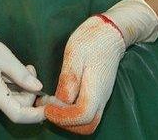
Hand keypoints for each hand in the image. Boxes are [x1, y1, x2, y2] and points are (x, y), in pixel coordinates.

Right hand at [0, 12, 45, 123]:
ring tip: (14, 67)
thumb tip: (39, 88)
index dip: (36, 114)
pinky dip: (6, 89)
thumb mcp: (2, 55)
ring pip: (7, 101)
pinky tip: (3, 73)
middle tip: (29, 67)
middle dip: (27, 89)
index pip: (18, 114)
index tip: (50, 108)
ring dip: (17, 88)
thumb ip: (21, 74)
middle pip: (15, 105)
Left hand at [45, 0, 157, 134]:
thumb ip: (68, 79)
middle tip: (49, 108)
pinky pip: (88, 112)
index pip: (82, 116)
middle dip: (66, 123)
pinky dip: (73, 113)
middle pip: (87, 126)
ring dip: (69, 119)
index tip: (47, 106)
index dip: (62, 116)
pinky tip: (60, 98)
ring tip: (52, 103)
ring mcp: (101, 97)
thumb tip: (60, 101)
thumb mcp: (75, 55)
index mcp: (96, 89)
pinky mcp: (98, 94)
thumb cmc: (92, 39)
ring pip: (88, 121)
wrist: (110, 32)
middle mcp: (102, 98)